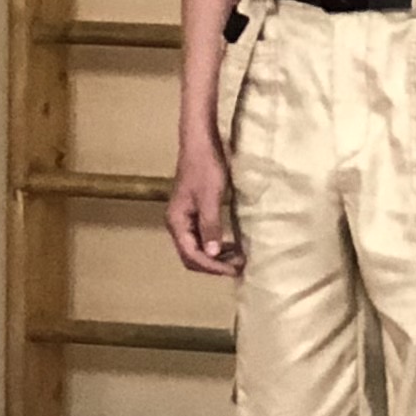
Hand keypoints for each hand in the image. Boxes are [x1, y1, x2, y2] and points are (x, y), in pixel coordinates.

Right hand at [167, 131, 243, 274]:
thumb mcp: (210, 198)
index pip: (191, 255)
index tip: (235, 270)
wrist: (200, 145)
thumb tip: (212, 253)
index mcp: (177, 222)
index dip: (212, 266)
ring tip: (237, 258)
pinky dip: (215, 245)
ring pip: (196, 249)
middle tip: (239, 267)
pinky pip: (201, 238)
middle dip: (214, 265)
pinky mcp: (192, 214)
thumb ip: (210, 226)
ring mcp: (184, 220)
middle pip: (191, 256)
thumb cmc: (205, 169)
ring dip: (215, 257)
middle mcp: (177, 224)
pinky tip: (230, 245)